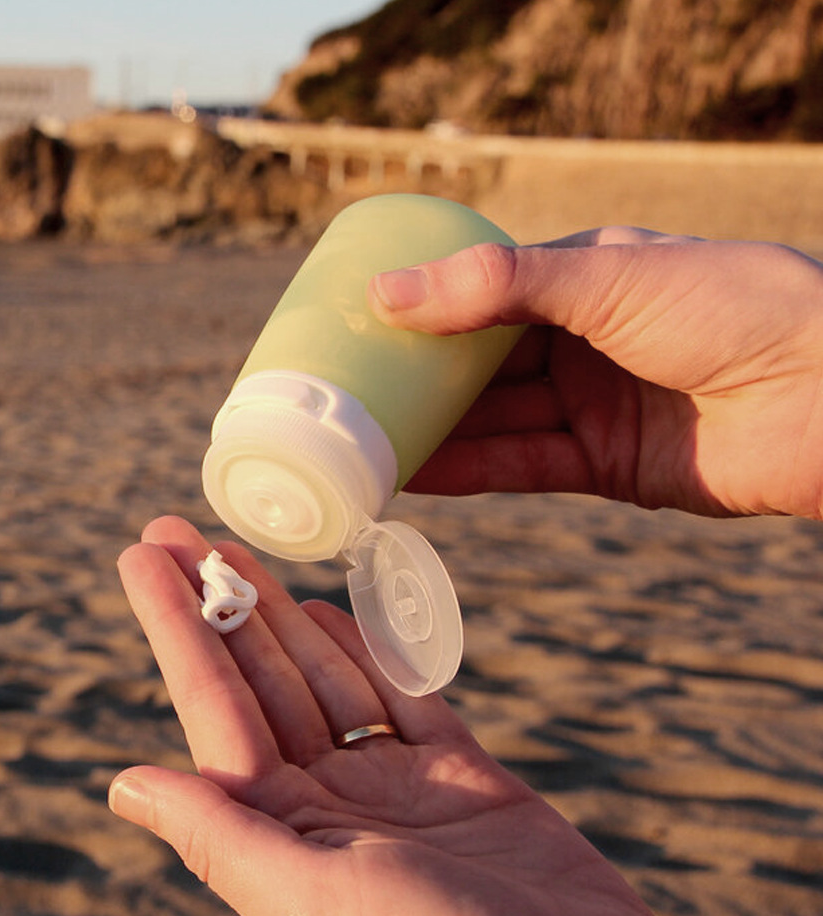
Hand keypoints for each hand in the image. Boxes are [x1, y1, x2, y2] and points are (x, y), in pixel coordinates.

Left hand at [109, 516, 719, 915]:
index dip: (174, 625)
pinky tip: (326, 610)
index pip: (212, 706)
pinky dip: (366, 651)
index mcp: (283, 835)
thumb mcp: (313, 902)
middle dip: (219, 602)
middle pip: (260, 680)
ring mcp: (393, 788)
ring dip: (281, 615)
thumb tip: (123, 783)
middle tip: (175, 528)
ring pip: (325, 677)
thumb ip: (221, 837)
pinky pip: (401, 697)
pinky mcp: (459, 778)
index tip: (140, 557)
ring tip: (238, 553)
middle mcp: (328, 807)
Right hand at [368, 228, 822, 519]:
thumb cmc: (734, 305)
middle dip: (416, 380)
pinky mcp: (605, 465)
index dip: (423, 309)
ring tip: (360, 443)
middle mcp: (582, 341)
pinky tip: (413, 476)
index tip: (358, 324)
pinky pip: (521, 466)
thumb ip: (497, 285)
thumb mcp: (605, 275)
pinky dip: (469, 472)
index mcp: (584, 278)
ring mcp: (592, 404)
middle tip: (344, 394)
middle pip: (479, 364)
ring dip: (431, 434)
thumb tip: (387, 292)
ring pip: (493, 420)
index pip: (482, 293)